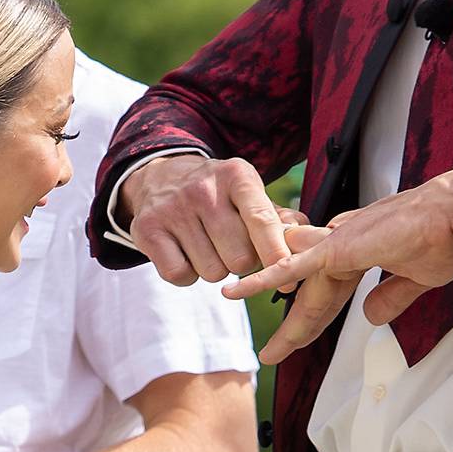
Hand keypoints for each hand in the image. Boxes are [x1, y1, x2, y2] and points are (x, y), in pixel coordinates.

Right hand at [119, 153, 291, 290]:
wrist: (159, 178)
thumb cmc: (217, 194)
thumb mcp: (247, 193)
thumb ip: (279, 218)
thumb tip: (306, 240)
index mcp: (237, 176)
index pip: (262, 220)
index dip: (276, 252)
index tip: (287, 274)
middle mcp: (203, 189)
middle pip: (239, 259)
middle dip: (241, 263)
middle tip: (230, 246)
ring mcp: (172, 209)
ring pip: (212, 272)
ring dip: (214, 268)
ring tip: (206, 245)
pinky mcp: (147, 230)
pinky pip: (180, 275)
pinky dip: (186, 274)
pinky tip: (185, 254)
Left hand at [237, 166, 452, 364]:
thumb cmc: (446, 238)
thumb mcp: (417, 279)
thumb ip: (391, 297)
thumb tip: (370, 317)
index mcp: (361, 250)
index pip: (331, 290)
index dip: (317, 314)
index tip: (303, 337)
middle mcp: (342, 244)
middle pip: (312, 294)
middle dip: (297, 326)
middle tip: (275, 354)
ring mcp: (337, 243)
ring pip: (300, 286)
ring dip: (287, 321)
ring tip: (270, 351)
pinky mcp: (337, 247)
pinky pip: (291, 267)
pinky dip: (263, 279)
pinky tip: (237, 291)